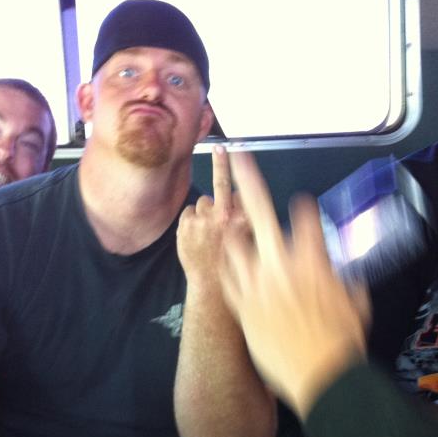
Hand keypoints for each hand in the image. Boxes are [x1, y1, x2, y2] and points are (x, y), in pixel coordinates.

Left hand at [177, 145, 246, 291]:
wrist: (211, 288)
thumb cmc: (235, 269)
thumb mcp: (251, 245)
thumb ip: (246, 220)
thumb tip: (240, 198)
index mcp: (245, 221)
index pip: (246, 191)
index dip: (243, 176)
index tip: (240, 156)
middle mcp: (224, 218)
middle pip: (222, 183)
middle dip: (222, 163)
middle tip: (220, 148)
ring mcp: (203, 221)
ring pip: (204, 202)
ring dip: (206, 211)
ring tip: (208, 230)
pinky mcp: (186, 226)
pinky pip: (189, 213)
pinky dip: (192, 221)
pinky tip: (197, 235)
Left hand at [219, 153, 368, 416]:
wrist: (320, 378)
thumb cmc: (342, 343)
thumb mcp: (355, 306)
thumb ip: (347, 284)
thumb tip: (349, 278)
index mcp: (313, 260)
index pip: (304, 215)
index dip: (303, 210)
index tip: (300, 206)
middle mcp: (281, 264)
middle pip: (260, 210)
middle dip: (248, 178)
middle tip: (237, 155)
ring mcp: (256, 284)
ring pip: (233, 243)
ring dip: (231, 231)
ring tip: (224, 221)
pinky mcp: (241, 306)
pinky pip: (226, 277)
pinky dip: (227, 268)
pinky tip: (227, 263)